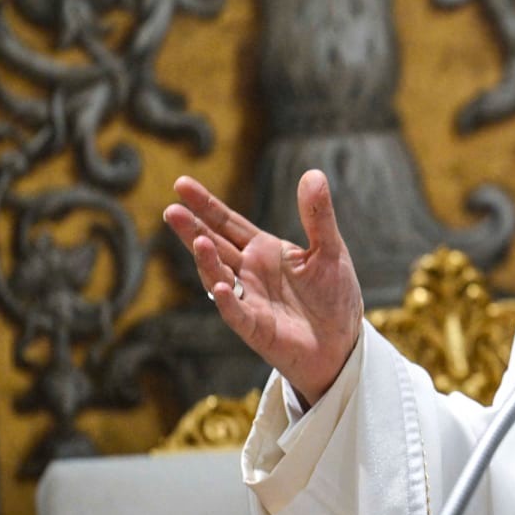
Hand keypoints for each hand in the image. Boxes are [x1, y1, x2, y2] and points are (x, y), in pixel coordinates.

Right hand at [163, 170, 363, 405]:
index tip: (181, 184)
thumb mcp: (330, 250)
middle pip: (215, 246)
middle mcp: (249, 272)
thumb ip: (318, 215)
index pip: (228, 223)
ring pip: (219, 277)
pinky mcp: (256, 328)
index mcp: (264, 250)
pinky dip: (229, 301)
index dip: (206, 205)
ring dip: (207, 261)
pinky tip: (222, 286)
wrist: (342, 341)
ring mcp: (249, 300)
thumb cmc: (333, 295)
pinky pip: (238, 313)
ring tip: (198, 240)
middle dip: (193, 229)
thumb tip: (313, 174)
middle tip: (172, 210)